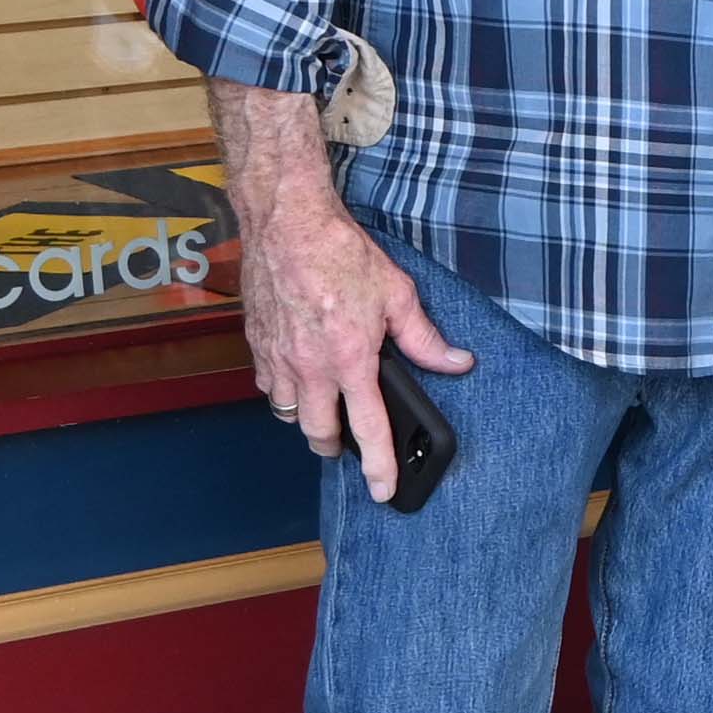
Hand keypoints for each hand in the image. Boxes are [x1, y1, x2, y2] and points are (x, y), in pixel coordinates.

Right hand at [239, 187, 472, 503]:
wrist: (286, 221)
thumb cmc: (339, 251)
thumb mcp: (397, 293)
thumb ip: (424, 337)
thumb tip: (456, 362)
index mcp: (350, 358)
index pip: (368, 428)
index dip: (377, 466)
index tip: (383, 491)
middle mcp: (310, 366)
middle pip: (318, 434)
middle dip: (334, 448)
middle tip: (346, 447)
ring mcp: (278, 357)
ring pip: (289, 414)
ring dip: (307, 420)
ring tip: (324, 412)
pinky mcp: (257, 344)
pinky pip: (269, 387)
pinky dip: (283, 392)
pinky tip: (298, 380)